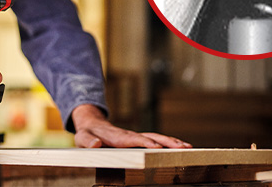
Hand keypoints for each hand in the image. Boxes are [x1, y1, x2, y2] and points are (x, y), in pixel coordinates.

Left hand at [71, 104, 191, 148]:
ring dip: (172, 142)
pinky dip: (169, 143)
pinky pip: (156, 140)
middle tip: (183, 147)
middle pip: (152, 136)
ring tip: (188, 147)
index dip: (145, 142)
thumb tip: (95, 144)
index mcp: (117, 136)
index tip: (156, 146)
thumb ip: (88, 141)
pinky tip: (180, 147)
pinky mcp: (138, 140)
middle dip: (167, 141)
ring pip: (157, 137)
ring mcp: (135, 137)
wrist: (92, 125)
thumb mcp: (83, 137)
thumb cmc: (87, 134)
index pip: (134, 139)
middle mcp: (130, 135)